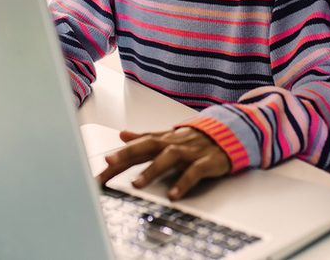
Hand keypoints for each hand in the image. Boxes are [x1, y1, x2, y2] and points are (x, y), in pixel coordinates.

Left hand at [96, 127, 230, 199]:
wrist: (228, 134)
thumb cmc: (194, 139)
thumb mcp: (167, 137)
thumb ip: (144, 137)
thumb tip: (122, 134)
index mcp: (161, 140)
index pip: (135, 147)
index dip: (117, 156)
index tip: (101, 165)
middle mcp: (172, 144)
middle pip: (146, 146)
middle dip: (127, 154)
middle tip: (109, 164)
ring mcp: (189, 152)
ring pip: (168, 158)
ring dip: (152, 170)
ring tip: (137, 184)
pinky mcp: (205, 162)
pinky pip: (193, 172)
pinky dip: (183, 183)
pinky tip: (173, 195)